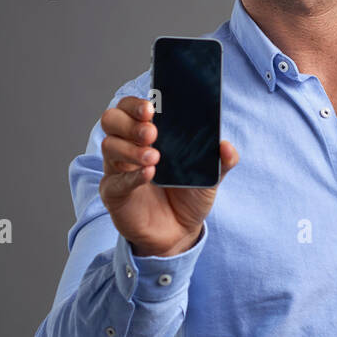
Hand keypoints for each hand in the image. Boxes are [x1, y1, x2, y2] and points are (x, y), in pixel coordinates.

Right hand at [97, 96, 238, 256]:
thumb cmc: (188, 195)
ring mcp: (118, 169)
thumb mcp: (209, 176)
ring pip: (109, 146)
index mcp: (147, 134)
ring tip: (155, 158)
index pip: (131, 107)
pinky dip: (131, 177)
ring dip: (131, 149)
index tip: (151, 108)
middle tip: (152, 133)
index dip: (136, 104)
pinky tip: (149, 174)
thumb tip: (226, 146)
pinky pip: (114, 181)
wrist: (179, 232)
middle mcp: (128, 146)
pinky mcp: (114, 193)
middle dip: (130, 122)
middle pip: (111, 120)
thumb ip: (221, 161)